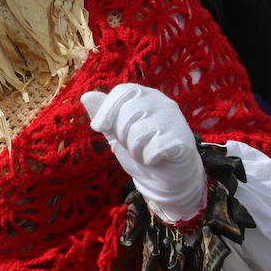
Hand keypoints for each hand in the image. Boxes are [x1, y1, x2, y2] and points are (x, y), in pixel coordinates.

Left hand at [82, 83, 205, 223]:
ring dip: (136, 150)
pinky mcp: (184, 140)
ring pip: (139, 133)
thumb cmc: (139, 149)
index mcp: (144, 95)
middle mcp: (161, 101)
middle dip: (122, 135)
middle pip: (128, 113)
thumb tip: (86, 96)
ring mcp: (175, 119)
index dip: (106, 111)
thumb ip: (103, 114)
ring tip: (145, 152)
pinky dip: (149, 159)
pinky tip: (156, 159)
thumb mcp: (114, 131)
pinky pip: (154, 148)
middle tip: (133, 144)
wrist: (165, 178)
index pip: (121, 92)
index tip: (99, 127)